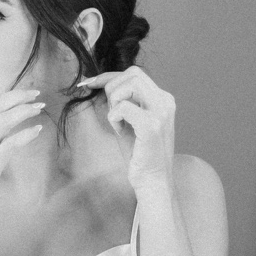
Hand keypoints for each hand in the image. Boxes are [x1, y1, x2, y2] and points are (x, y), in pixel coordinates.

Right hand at [0, 85, 44, 227]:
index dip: (8, 96)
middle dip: (19, 96)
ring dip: (25, 111)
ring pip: (4, 120)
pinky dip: (26, 133)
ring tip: (39, 108)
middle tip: (36, 94)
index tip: (24, 95)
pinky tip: (37, 130)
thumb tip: (1, 126)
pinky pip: (11, 143)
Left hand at [77, 68, 174, 191]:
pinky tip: (119, 131)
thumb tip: (99, 82)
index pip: (135, 73)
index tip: (89, 82)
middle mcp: (166, 102)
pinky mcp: (151, 126)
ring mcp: (161, 112)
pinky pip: (122, 107)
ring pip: (129, 85)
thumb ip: (123, 102)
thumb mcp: (130, 122)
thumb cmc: (140, 154)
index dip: (109, 75)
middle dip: (112, 88)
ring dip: (114, 102)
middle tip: (110, 111)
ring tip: (118, 122)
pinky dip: (114, 117)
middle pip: (132, 74)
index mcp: (163, 99)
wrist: (153, 181)